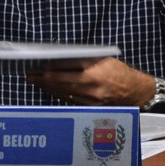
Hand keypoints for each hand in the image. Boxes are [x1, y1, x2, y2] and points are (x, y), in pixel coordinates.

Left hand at [27, 58, 154, 106]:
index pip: (64, 71)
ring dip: (47, 87)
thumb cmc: (118, 71)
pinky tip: (50, 89)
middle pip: (59, 84)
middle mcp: (90, 88)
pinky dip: (57, 93)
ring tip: (36, 81)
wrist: (134, 91)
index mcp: (93, 73)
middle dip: (43, 80)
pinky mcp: (89, 107)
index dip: (48, 70)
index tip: (36, 67)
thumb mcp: (103, 59)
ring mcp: (89, 100)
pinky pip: (69, 100)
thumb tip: (60, 58)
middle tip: (30, 75)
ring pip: (62, 93)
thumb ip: (83, 60)